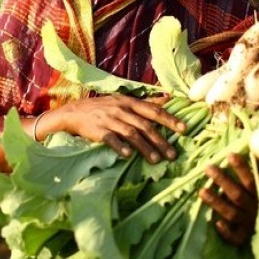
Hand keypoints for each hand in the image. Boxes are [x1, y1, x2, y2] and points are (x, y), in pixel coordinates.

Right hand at [37, 95, 185, 163]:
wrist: (74, 113)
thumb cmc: (102, 107)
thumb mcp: (123, 101)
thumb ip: (145, 102)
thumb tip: (167, 99)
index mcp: (129, 102)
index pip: (153, 110)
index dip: (169, 120)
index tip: (184, 130)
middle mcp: (120, 109)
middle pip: (145, 125)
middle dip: (160, 140)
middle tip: (173, 154)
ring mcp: (108, 119)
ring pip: (131, 133)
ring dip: (145, 147)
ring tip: (156, 160)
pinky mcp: (97, 130)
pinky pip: (110, 138)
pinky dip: (120, 146)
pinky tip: (128, 156)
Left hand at [199, 153, 257, 245]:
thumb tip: (253, 155)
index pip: (250, 180)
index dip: (241, 168)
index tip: (229, 154)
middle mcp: (255, 209)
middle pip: (237, 194)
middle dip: (222, 180)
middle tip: (208, 167)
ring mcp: (249, 224)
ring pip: (232, 213)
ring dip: (217, 202)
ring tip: (202, 191)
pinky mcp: (244, 238)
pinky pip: (235, 237)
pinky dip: (226, 232)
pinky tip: (216, 223)